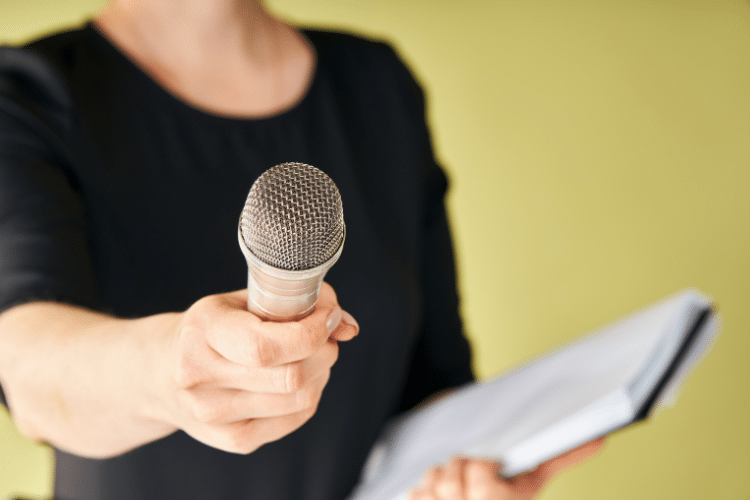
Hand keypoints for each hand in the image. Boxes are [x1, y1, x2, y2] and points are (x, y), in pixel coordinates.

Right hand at [151, 282, 357, 453]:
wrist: (157, 374)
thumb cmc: (206, 331)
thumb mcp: (238, 302)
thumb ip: (293, 304)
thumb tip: (347, 324)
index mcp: (200, 334)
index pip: (267, 345)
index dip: (313, 330)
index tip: (328, 314)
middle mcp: (201, 379)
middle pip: (291, 375)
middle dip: (325, 349)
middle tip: (325, 333)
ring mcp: (215, 417)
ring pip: (301, 398)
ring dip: (322, 371)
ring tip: (313, 354)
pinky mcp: (234, 441)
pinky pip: (297, 417)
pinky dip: (311, 393)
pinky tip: (301, 377)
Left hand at [409, 438, 604, 499]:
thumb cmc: (508, 498)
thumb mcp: (530, 481)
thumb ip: (560, 458)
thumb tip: (598, 440)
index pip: (482, 480)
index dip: (481, 469)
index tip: (487, 465)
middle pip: (454, 478)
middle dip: (460, 469)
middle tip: (471, 468)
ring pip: (433, 481)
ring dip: (441, 476)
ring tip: (456, 481)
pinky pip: (416, 492)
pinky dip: (424, 487)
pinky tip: (437, 492)